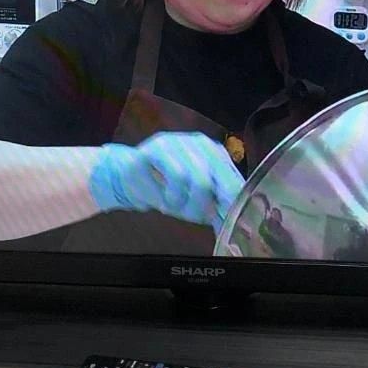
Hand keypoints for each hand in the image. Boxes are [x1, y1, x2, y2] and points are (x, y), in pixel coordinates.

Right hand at [89, 132, 243, 233]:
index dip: (232, 203)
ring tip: (175, 206)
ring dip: (187, 204)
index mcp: (216, 154)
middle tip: (197, 217)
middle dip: (209, 206)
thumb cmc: (166, 188)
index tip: (227, 220)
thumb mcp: (195, 201)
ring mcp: (181, 142)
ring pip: (200, 179)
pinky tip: (166, 198)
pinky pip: (177, 175)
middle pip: (220, 180)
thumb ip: (216, 207)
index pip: (234, 179)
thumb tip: (238, 224)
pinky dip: (173, 195)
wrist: (130, 176)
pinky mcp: (159, 148)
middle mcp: (202, 144)